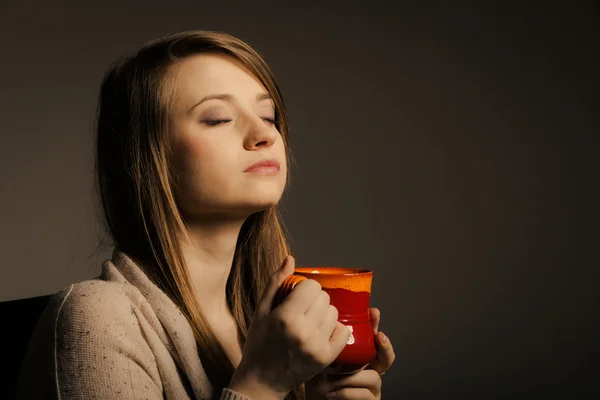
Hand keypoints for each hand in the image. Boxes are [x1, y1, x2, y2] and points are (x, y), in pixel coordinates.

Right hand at [229, 256, 349, 399]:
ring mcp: (317, 346)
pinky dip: (334, 328)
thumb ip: (276, 283)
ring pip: (333, 312)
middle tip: (303, 309)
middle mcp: (303, 331)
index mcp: (285, 317)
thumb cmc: (259, 343)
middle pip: (324, 297)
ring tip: (311, 321)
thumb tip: (290, 258)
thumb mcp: (261, 311)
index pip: (311, 286)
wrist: (262, 380)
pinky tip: (321, 332)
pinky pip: (342, 331)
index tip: (297, 296)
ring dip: (324, 313)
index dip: (304, 288)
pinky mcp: (326, 357)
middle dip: (314, 298)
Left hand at [305, 308, 395, 398]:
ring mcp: (372, 387)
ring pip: (373, 377)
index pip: (372, 337)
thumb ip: (326, 343)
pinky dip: (346, 393)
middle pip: (387, 357)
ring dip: (350, 377)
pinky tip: (331, 393)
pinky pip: (364, 395)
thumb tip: (323, 319)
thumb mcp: (320, 357)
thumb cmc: (319, 380)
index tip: (373, 312)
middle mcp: (370, 370)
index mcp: (360, 356)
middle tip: (379, 337)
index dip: (375, 324)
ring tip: (330, 378)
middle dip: (385, 346)